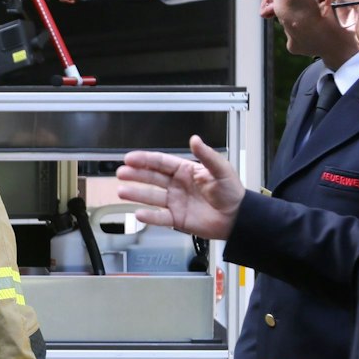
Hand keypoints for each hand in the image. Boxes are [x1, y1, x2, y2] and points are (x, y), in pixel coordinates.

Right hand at [116, 135, 244, 239]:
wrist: (237, 218)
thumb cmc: (232, 193)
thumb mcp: (221, 170)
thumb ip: (207, 155)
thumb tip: (195, 139)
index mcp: (186, 171)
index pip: (161, 163)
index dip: (145, 160)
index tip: (130, 158)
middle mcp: (177, 185)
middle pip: (152, 178)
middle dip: (135, 175)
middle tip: (121, 173)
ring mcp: (176, 202)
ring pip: (151, 197)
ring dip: (136, 194)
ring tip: (122, 191)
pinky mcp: (177, 219)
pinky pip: (160, 217)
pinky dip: (149, 216)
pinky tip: (139, 213)